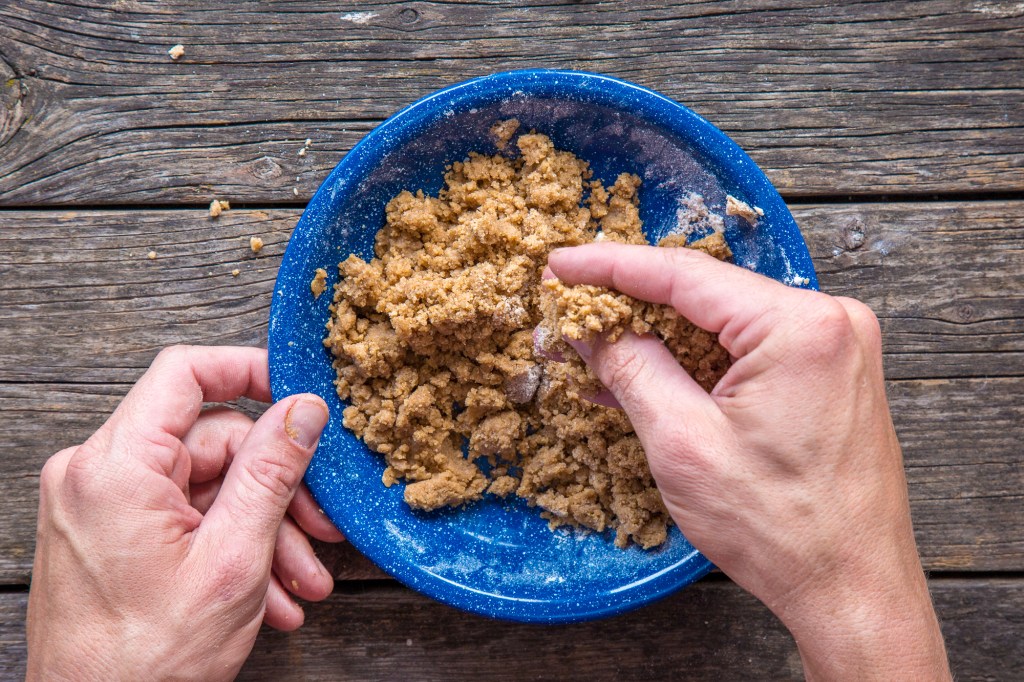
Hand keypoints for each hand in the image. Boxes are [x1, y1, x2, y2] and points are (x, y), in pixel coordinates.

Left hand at [27, 346, 342, 680]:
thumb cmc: (146, 661)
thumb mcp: (233, 559)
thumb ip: (272, 472)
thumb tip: (304, 409)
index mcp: (115, 467)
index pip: (185, 372)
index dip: (250, 370)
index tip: (298, 392)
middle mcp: (95, 474)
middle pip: (211, 441)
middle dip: (276, 491)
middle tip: (319, 532)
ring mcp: (100, 505)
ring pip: (206, 484)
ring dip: (261, 530)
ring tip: (298, 583)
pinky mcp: (108, 532)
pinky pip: (183, 515)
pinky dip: (228, 545)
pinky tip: (266, 592)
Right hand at [548, 245, 949, 680]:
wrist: (853, 591)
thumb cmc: (782, 530)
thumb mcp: (683, 443)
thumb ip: (631, 368)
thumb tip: (589, 328)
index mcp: (800, 326)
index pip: (684, 274)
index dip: (610, 266)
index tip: (559, 265)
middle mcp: (828, 320)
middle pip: (705, 294)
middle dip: (632, 304)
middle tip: (571, 310)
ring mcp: (834, 347)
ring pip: (721, 322)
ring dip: (659, 337)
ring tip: (595, 350)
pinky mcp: (827, 375)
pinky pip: (745, 351)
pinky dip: (694, 362)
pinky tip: (644, 376)